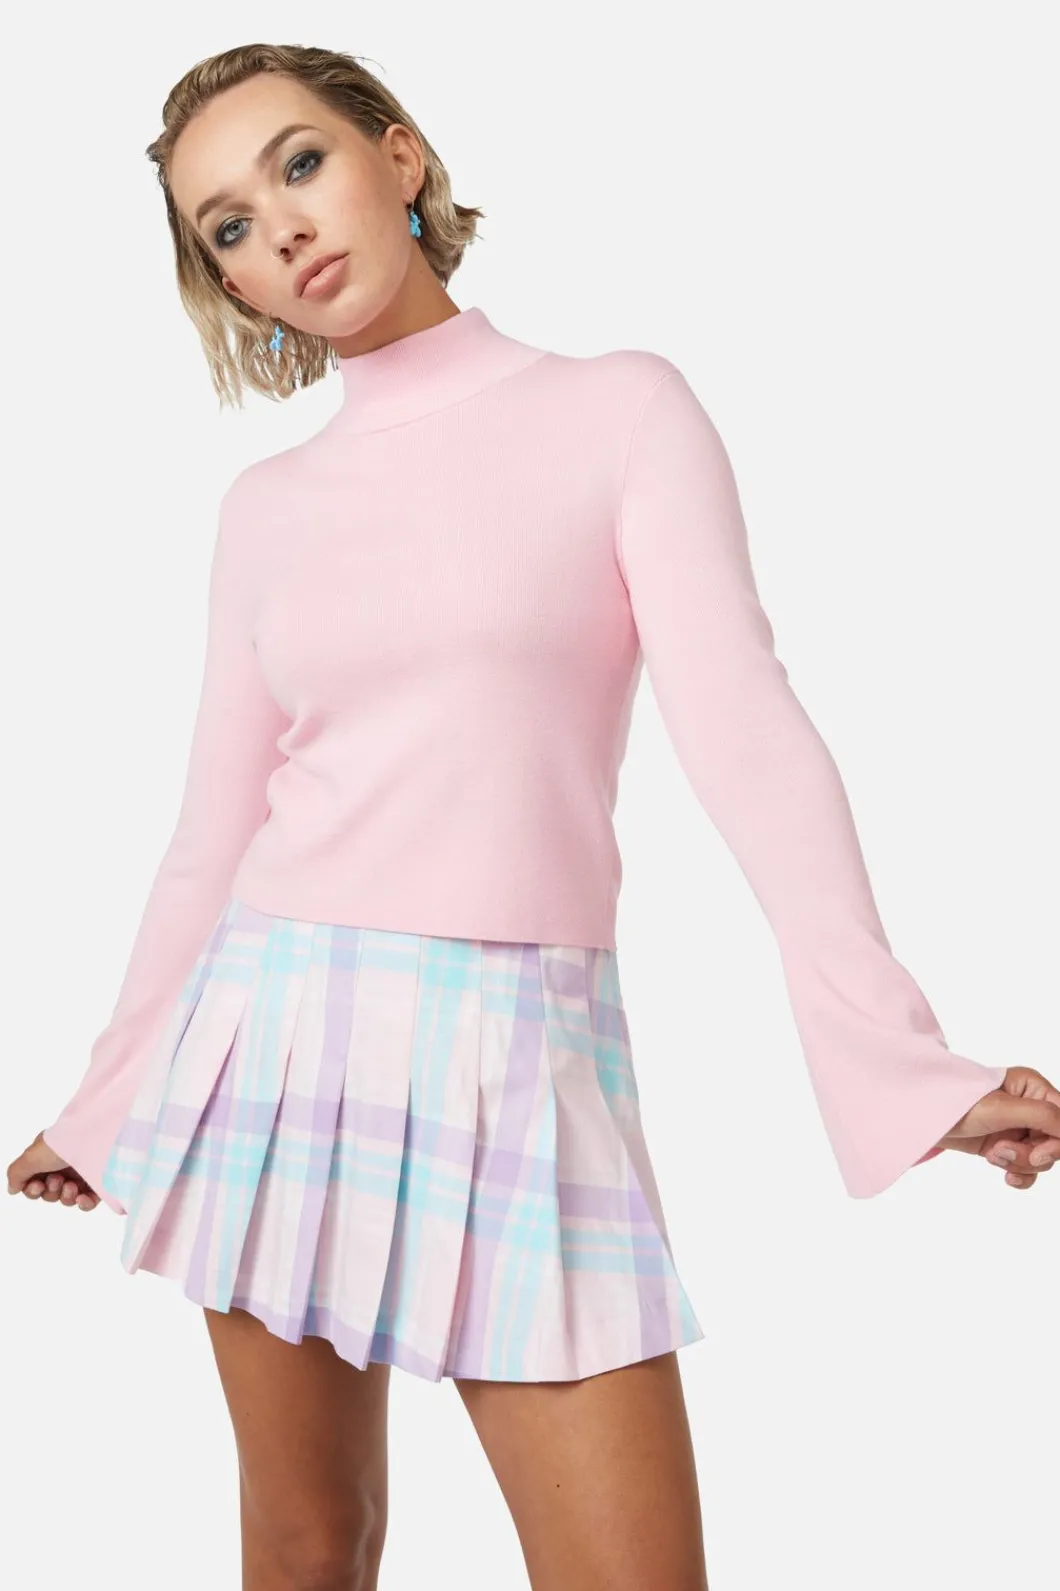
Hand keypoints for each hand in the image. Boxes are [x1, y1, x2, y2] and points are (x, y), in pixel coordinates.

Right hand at [7, 1131, 100, 1210]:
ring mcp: (83, 1174)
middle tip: (57, 1180)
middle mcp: (65, 1164)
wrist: (97, 1139)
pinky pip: (88, 1202)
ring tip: (70, 1186)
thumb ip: (17, 1173)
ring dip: (65, 1196)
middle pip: (50, 1193)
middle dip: (50, 1191)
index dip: (33, 1190)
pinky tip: (82, 1197)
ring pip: (67, 1199)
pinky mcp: (100, 1182)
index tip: (37, 1185)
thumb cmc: (62, 1144)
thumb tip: (13, 1189)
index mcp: (48, 1156)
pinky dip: (83, 1203)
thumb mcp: (32, 1156)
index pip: (34, 1182)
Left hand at [935, 1066, 1059, 1188]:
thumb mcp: (1001, 1108)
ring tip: (992, 1155)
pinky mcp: (1006, 1146)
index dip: (1056, 1142)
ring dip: (1019, 1163)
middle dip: (1032, 1155)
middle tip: (1001, 1151)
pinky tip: (1005, 1174)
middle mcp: (1030, 1107)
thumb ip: (1041, 1116)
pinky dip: (1020, 1174)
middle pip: (1054, 1142)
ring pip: (1042, 1159)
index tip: (1038, 1154)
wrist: (921, 1117)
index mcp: (1033, 1088)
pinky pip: (1028, 1168)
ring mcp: (1019, 1128)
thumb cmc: (957, 1103)